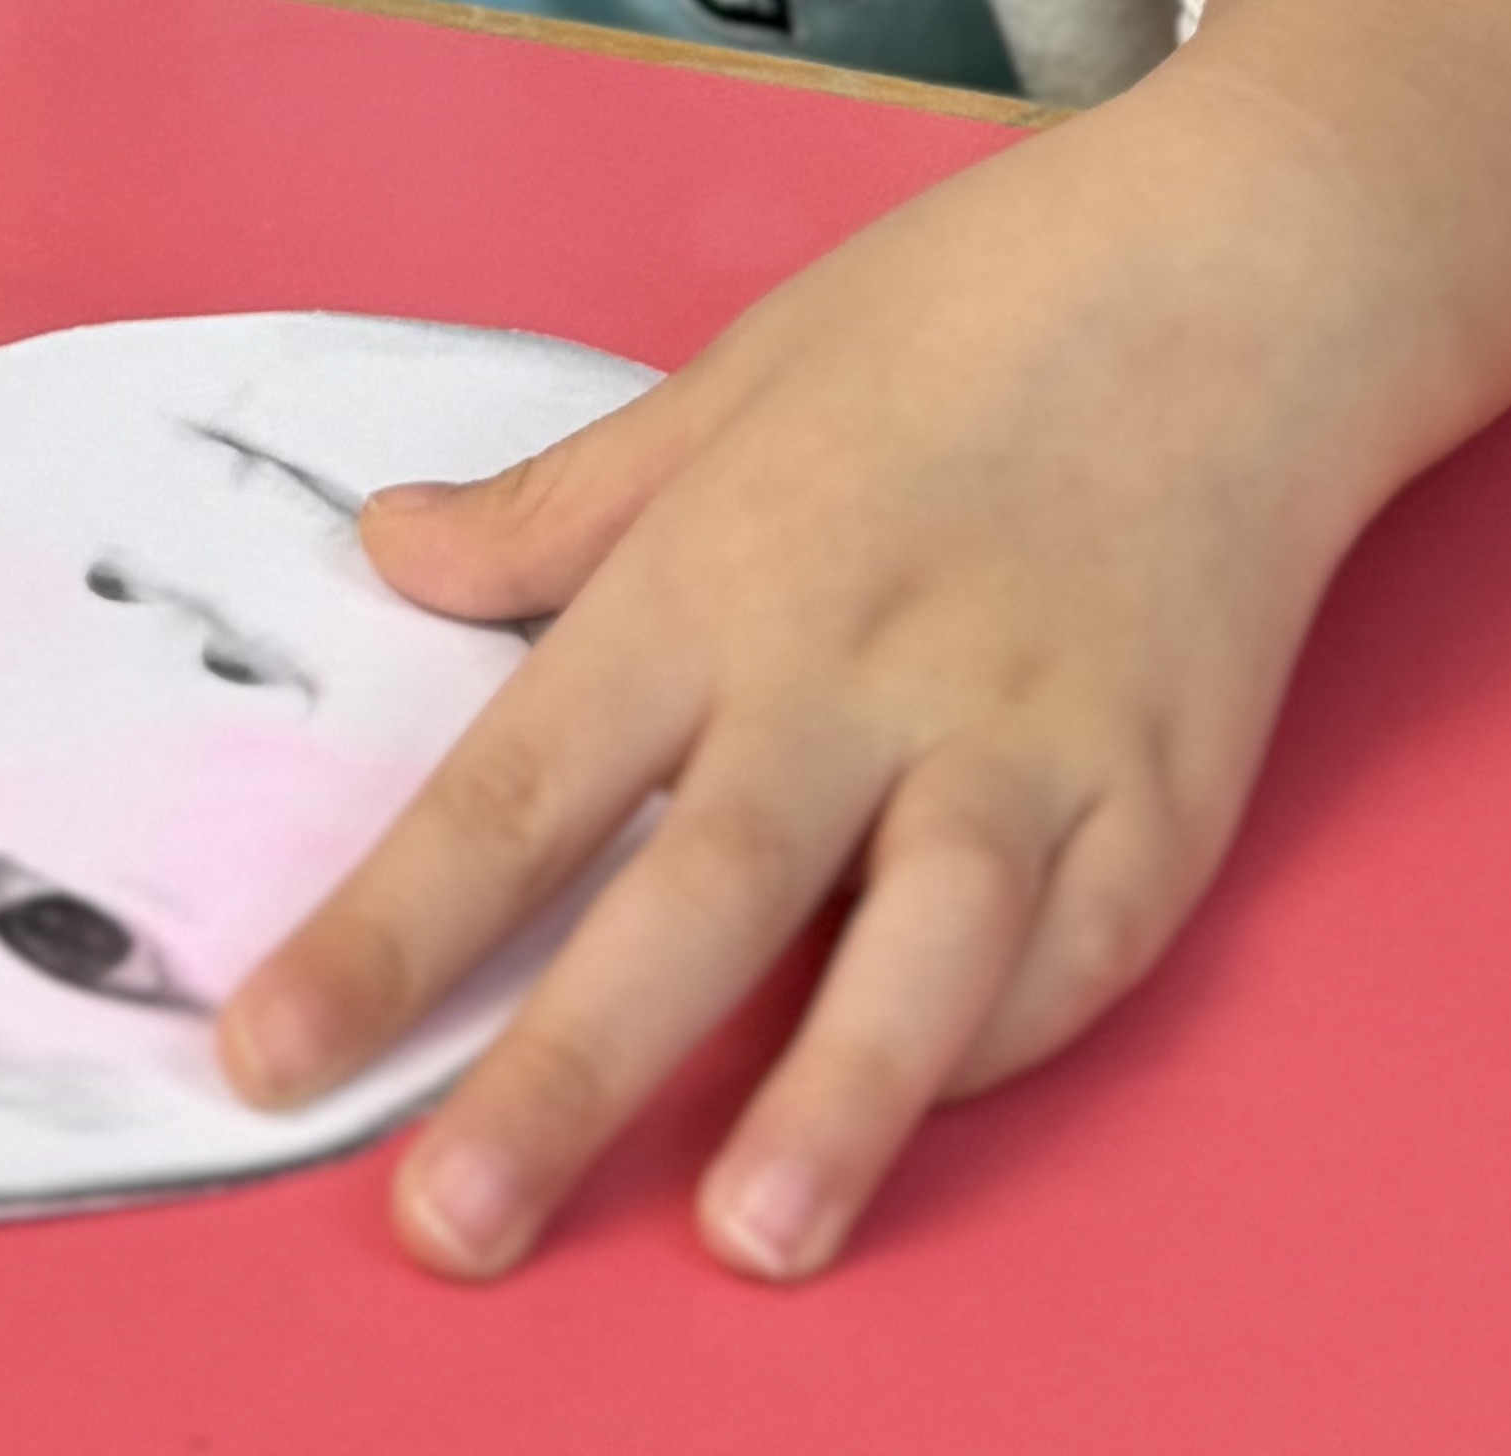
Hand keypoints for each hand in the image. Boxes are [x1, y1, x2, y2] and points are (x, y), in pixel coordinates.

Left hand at [212, 0, 1510, 1280]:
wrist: (1241, 268)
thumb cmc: (976, 304)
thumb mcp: (737, 371)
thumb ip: (566, 503)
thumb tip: (392, 551)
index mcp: (726, 568)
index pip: (521, 782)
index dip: (389, 931)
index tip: (269, 1053)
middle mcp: (862, 667)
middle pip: (695, 896)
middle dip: (565, 1074)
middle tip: (450, 1224)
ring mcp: (1029, 737)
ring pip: (919, 950)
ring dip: (834, 1101)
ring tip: (750, 1241)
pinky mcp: (1169, 789)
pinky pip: (1076, 952)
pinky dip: (1001, 1041)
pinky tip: (930, 1111)